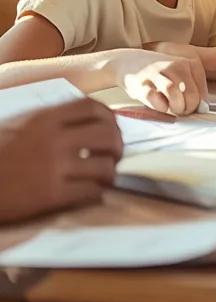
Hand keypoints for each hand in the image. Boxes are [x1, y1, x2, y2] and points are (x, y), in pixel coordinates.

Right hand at [0, 98, 122, 223]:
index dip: (110, 118)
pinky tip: (94, 193)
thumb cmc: (10, 159)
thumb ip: (63, 121)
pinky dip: (99, 193)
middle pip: (107, 135)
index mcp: (48, 120)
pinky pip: (92, 191)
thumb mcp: (33, 129)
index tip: (113, 129)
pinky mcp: (53, 194)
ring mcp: (54, 167)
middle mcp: (55, 139)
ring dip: (110, 174)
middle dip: (118, 147)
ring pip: (104, 165)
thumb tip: (102, 123)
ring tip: (105, 178)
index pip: (92, 107)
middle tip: (114, 157)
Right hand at [114, 47, 207, 114]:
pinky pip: (154, 98)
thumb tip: (203, 109)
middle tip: (180, 111)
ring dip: (175, 107)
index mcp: (190, 63)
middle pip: (191, 94)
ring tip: (172, 108)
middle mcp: (176, 65)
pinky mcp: (141, 82)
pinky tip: (158, 104)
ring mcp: (157, 72)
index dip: (198, 105)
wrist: (128, 61)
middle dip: (187, 109)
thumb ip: (194, 90)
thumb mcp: (181, 76)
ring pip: (174, 92)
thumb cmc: (160, 74)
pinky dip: (159, 106)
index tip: (189, 107)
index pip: (202, 90)